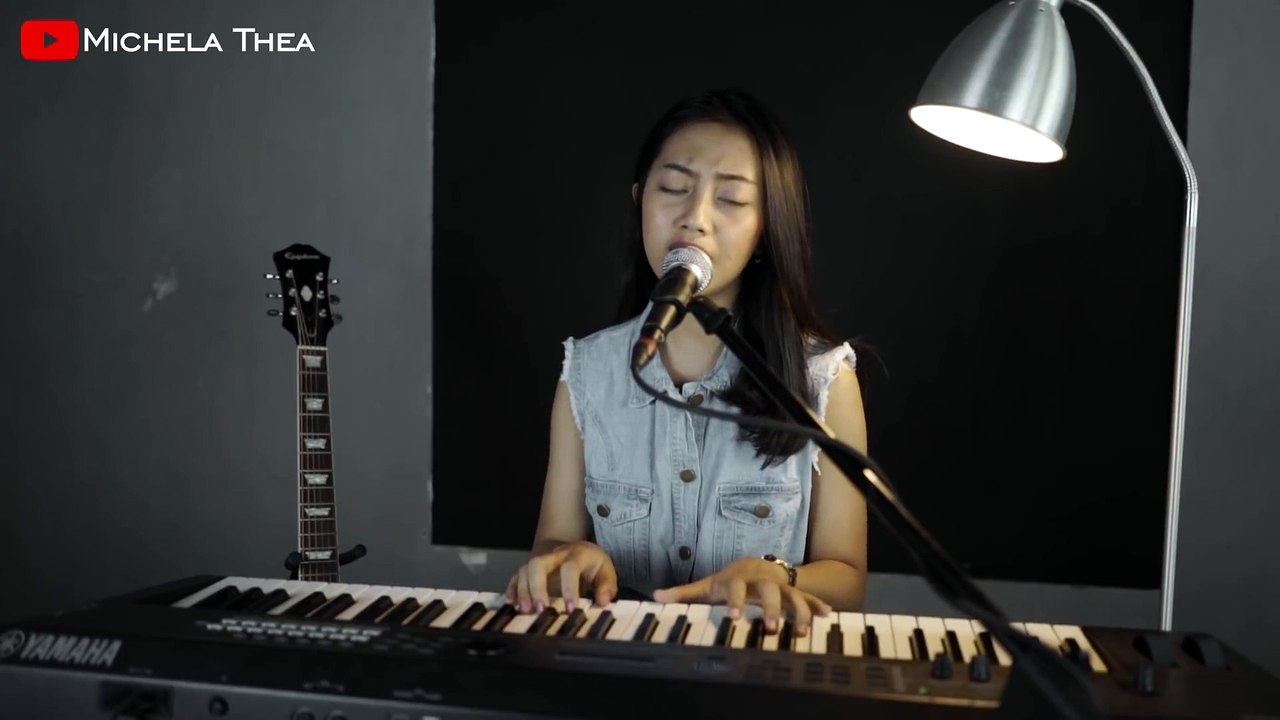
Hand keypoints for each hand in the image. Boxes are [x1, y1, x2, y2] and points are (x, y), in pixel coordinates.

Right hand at [505, 540, 617, 613]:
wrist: (577, 549)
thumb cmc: (591, 564)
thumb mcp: (606, 571)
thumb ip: (607, 586)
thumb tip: (603, 600)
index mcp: (576, 555)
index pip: (570, 568)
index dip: (569, 588)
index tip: (570, 608)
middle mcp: (555, 556)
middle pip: (538, 564)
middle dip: (537, 587)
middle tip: (540, 609)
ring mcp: (541, 561)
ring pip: (525, 570)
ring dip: (523, 591)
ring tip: (525, 611)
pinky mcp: (531, 569)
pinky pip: (516, 575)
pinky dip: (512, 589)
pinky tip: (512, 603)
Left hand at [651, 557, 831, 635]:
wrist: (754, 564)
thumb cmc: (729, 580)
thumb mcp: (707, 585)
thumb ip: (683, 593)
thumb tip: (656, 596)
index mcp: (737, 580)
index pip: (735, 588)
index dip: (734, 601)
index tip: (733, 617)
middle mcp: (760, 581)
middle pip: (768, 591)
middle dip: (771, 609)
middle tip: (771, 629)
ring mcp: (779, 586)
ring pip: (791, 595)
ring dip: (798, 612)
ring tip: (801, 632)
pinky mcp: (793, 591)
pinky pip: (807, 597)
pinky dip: (816, 605)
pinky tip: (826, 615)